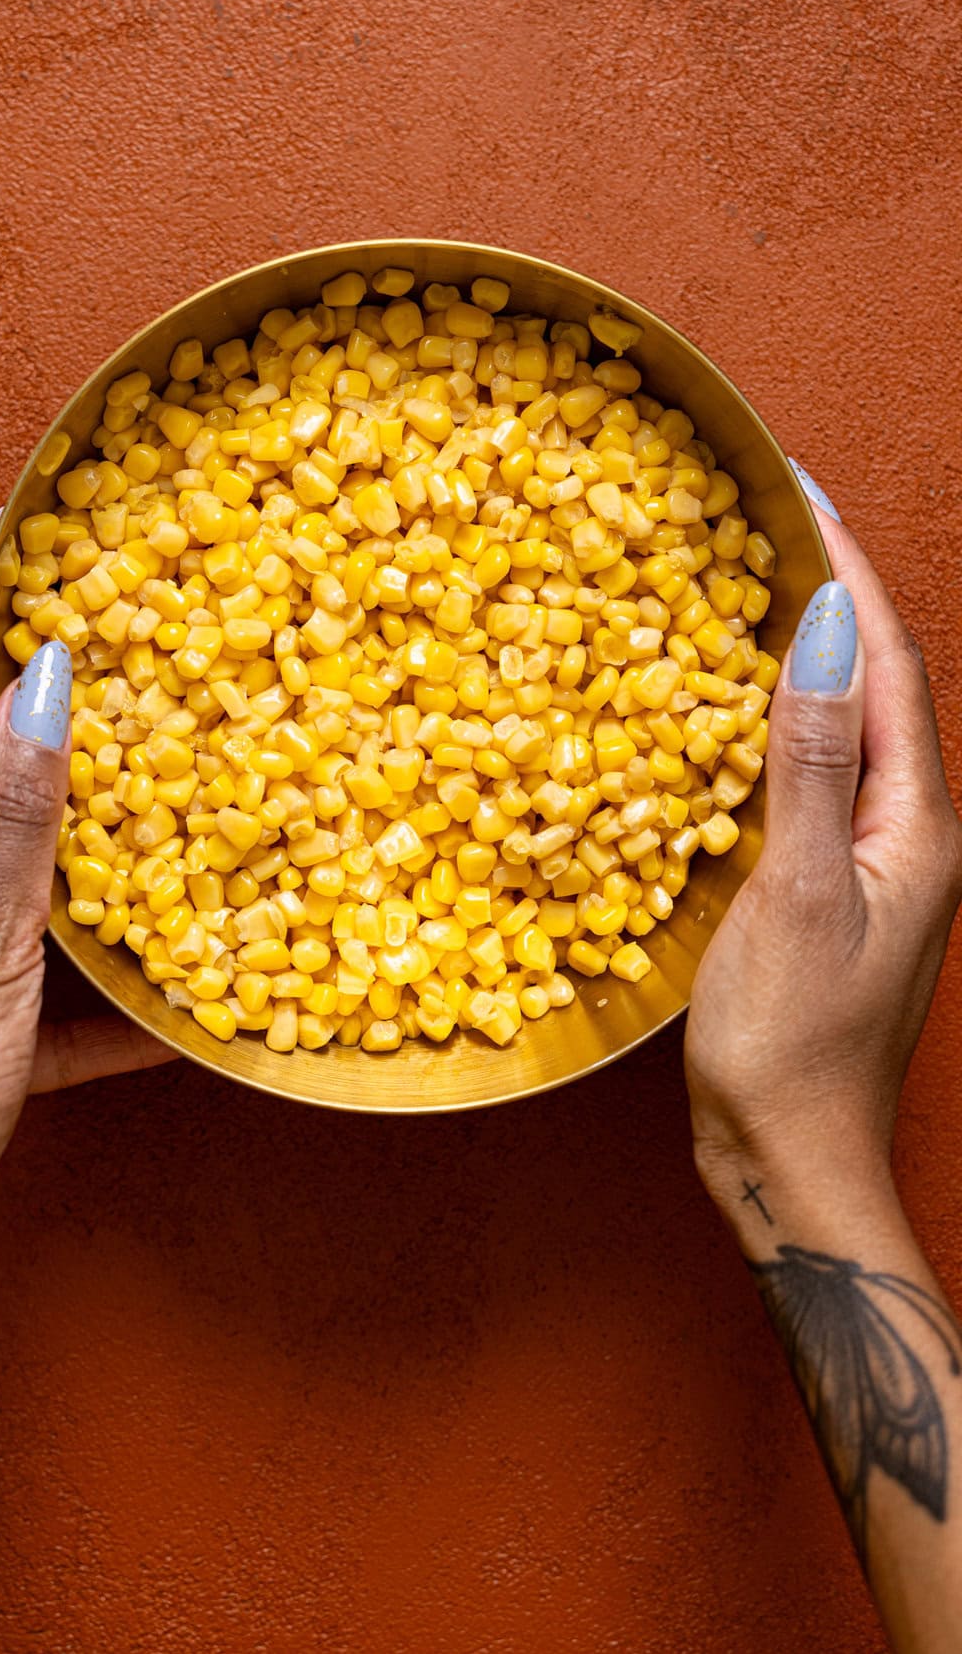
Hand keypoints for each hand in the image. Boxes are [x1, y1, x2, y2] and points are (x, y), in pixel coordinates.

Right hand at [685, 508, 961, 1208]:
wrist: (793, 1165)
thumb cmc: (790, 1048)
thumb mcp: (795, 895)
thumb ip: (812, 760)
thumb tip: (825, 627)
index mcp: (920, 825)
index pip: (890, 664)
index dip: (846, 568)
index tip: (798, 488)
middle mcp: (912, 833)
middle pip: (878, 682)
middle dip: (831, 590)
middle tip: (768, 514)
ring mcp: (875, 863)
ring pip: (845, 725)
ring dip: (805, 649)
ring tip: (749, 581)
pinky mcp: (832, 888)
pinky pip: (814, 774)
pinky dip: (778, 720)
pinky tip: (733, 707)